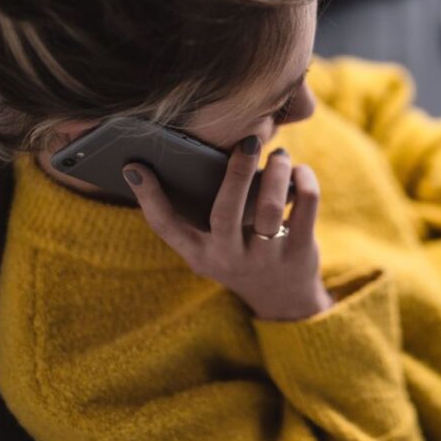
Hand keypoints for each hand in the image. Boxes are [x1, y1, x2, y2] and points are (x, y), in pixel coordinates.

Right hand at [121, 138, 331, 321]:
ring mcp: (265, 258)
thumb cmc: (241, 255)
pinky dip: (304, 181)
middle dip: (235, 172)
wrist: (284, 300)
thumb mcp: (214, 247)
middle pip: (225, 211)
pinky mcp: (299, 251)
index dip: (148, 197)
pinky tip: (299, 171)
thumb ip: (203, 214)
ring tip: (279, 154)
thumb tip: (192, 157)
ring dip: (276, 171)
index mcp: (200, 253)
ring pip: (270, 207)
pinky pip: (305, 206)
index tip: (134, 166)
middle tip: (247, 141)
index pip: (166, 226)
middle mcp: (229, 258)